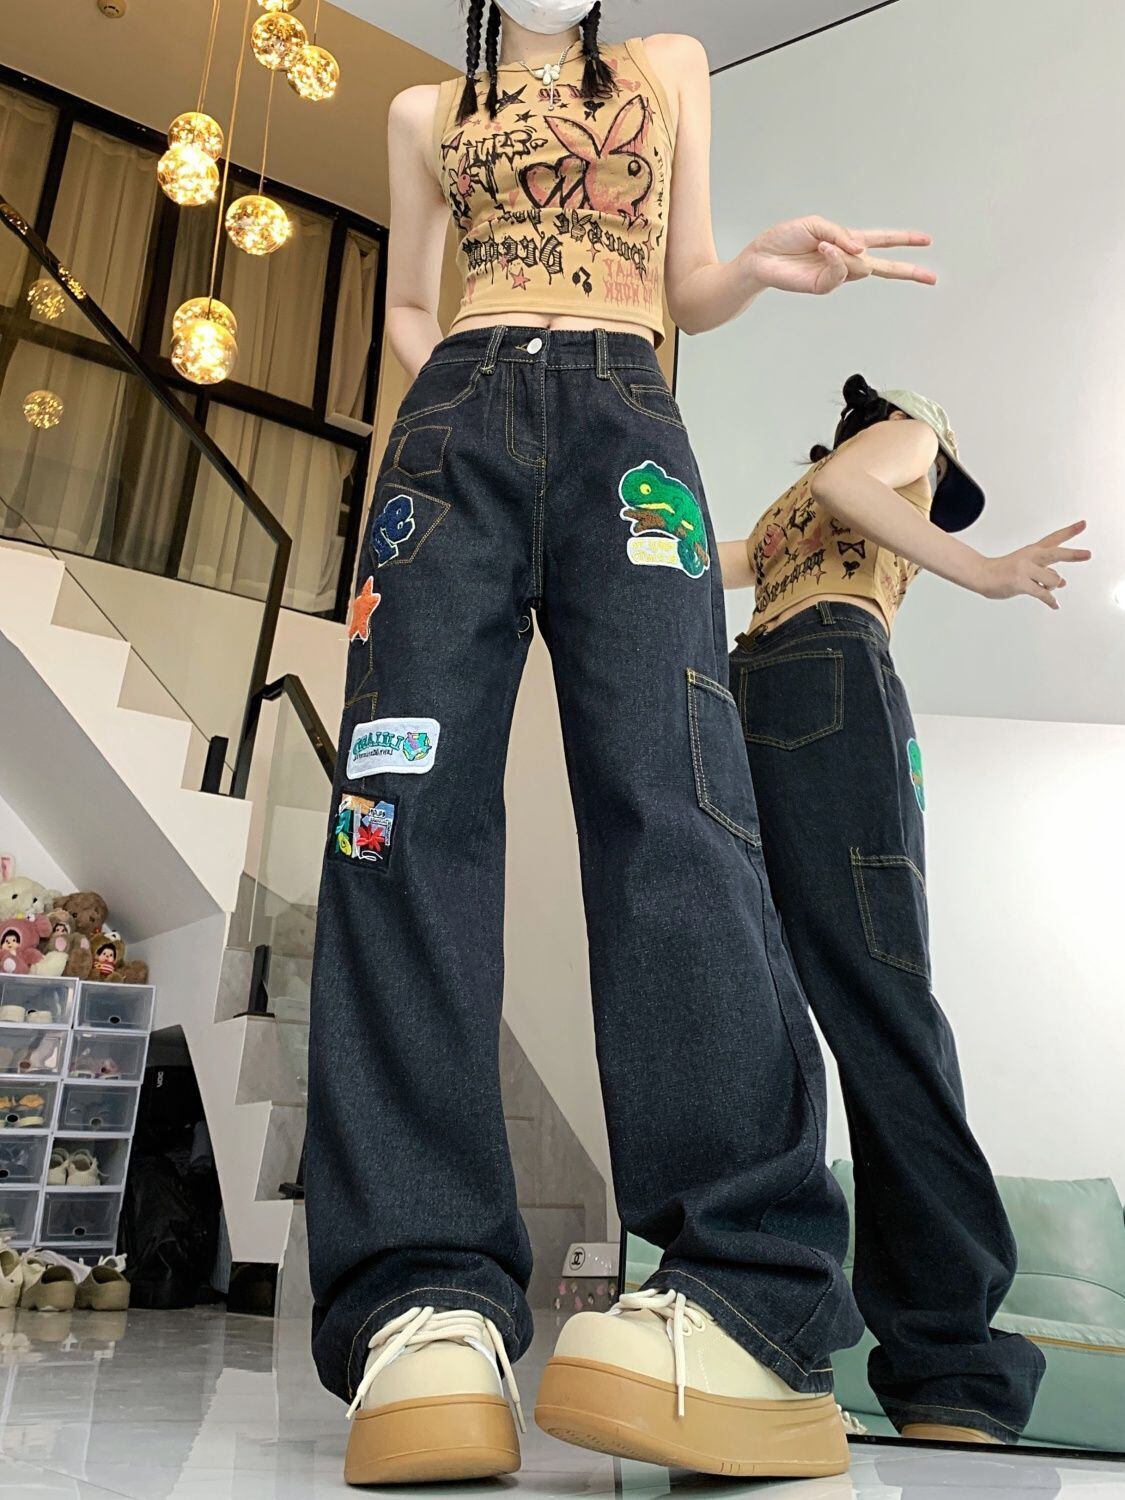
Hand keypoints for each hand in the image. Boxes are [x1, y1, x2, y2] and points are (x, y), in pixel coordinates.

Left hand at [743, 216, 935, 295]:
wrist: (761, 258)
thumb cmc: (784, 239)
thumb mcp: (816, 225)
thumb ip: (842, 234)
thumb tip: (862, 249)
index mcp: (848, 241)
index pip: (881, 240)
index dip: (903, 239)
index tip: (926, 240)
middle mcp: (846, 259)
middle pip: (884, 266)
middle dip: (908, 271)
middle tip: (932, 277)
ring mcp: (836, 274)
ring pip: (859, 266)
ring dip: (845, 253)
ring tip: (822, 247)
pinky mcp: (824, 286)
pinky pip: (840, 271)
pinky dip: (835, 258)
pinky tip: (823, 251)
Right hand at [975, 521, 1091, 607]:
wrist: (981, 574)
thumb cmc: (1004, 571)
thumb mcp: (1027, 567)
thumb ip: (1047, 572)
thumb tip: (1063, 583)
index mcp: (1033, 550)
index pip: (1054, 538)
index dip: (1069, 531)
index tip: (1083, 524)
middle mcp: (1030, 557)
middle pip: (1056, 554)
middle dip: (1073, 555)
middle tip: (1088, 554)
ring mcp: (1025, 569)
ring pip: (1053, 580)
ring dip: (1051, 587)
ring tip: (1041, 588)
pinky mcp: (1021, 583)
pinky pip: (1043, 594)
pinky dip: (1051, 601)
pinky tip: (1055, 605)